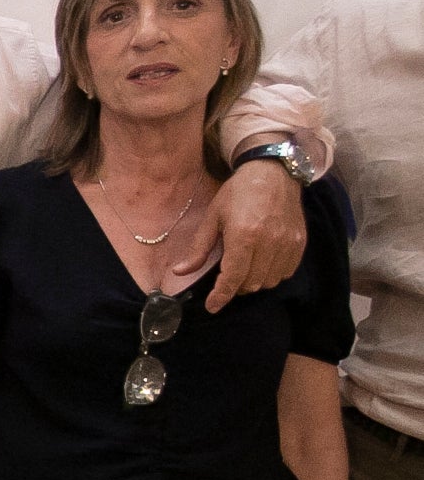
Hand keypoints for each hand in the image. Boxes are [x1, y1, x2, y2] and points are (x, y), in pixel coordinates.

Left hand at [176, 157, 303, 311]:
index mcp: (244, 236)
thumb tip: (179, 272)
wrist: (273, 173)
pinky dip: (271, 274)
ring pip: (269, 281)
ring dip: (253, 282)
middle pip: (251, 283)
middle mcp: (269, 242)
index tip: (212, 306)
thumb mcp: (212, 217)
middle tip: (226, 277)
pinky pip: (285, 272)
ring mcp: (288, 243)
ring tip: (244, 268)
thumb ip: (199, 249)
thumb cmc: (238, 193)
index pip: (232, 278)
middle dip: (235, 287)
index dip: (221, 296)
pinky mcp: (300, 242)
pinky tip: (261, 262)